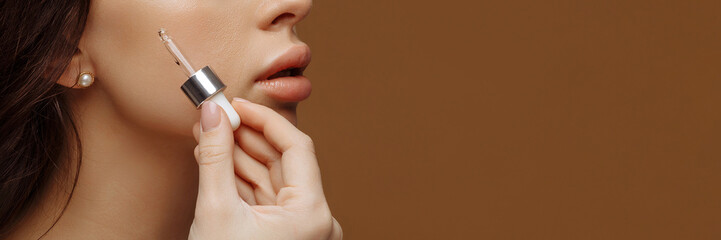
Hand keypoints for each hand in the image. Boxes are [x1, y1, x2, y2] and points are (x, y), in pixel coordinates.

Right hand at [188, 98, 341, 239]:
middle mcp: (315, 220)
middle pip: (283, 162)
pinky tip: (216, 160)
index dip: (264, 120)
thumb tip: (212, 114)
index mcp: (312, 213)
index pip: (296, 147)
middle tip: (217, 115)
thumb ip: (216, 157)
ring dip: (238, 157)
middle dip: (245, 136)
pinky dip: (241, 180)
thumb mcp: (216, 209)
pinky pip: (265, 198)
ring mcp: (300, 228)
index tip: (237, 104)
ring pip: (271, 179)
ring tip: (209, 135)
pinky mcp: (284, 235)